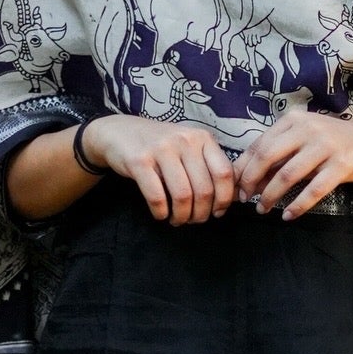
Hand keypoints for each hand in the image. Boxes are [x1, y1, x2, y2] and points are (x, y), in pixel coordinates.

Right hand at [86, 114, 236, 224]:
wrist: (119, 132)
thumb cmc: (160, 146)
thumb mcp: (189, 147)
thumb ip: (209, 166)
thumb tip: (233, 197)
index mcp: (202, 137)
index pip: (225, 173)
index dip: (224, 199)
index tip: (218, 212)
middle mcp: (184, 140)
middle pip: (204, 189)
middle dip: (201, 214)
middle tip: (194, 220)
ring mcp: (161, 149)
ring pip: (183, 196)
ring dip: (182, 216)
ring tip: (178, 220)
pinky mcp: (139, 161)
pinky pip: (157, 197)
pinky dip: (161, 213)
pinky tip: (161, 214)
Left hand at [234, 113, 352, 219]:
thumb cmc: (333, 142)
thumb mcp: (305, 138)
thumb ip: (280, 152)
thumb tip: (248, 177)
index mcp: (293, 120)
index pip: (259, 144)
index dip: (243, 167)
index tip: (235, 186)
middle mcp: (307, 129)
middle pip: (267, 157)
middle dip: (251, 181)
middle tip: (245, 199)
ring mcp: (325, 146)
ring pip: (287, 175)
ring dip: (270, 196)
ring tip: (263, 209)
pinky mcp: (341, 165)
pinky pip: (314, 190)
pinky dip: (298, 205)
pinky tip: (288, 216)